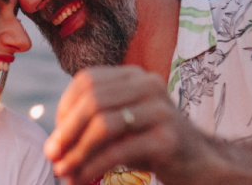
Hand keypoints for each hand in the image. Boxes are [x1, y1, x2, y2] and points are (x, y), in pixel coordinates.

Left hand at [44, 66, 220, 183]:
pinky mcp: (167, 138)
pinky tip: (82, 177)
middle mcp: (149, 85)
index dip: (64, 108)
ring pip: (104, 124)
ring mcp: (161, 110)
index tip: (56, 136)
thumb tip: (53, 144)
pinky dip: (94, 165)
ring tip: (63, 170)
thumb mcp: (122, 125)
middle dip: (66, 131)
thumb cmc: (152, 144)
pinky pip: (120, 150)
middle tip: (51, 155)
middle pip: (93, 100)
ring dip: (77, 151)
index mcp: (134, 75)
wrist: (200, 163)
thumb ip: (93, 122)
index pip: (87, 81)